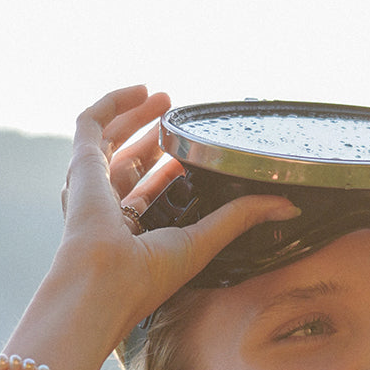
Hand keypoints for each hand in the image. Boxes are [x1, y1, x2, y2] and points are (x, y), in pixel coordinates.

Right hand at [55, 84, 298, 341]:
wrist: (106, 280)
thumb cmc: (146, 276)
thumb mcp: (203, 241)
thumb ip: (240, 218)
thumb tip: (287, 206)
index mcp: (134, 232)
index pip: (152, 192)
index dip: (171, 169)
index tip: (194, 153)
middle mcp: (110, 210)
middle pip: (132, 163)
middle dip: (154, 136)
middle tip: (176, 115)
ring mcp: (92, 186)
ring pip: (112, 141)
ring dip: (137, 117)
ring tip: (163, 98)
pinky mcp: (82, 164)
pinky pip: (90, 124)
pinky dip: (113, 103)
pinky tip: (140, 90)